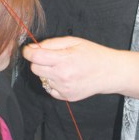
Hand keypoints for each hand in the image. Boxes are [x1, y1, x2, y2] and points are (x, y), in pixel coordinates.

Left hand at [23, 36, 138, 103]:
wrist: (110, 72)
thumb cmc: (93, 54)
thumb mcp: (73, 41)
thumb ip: (51, 43)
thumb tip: (33, 47)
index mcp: (64, 60)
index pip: (35, 57)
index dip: (28, 51)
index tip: (28, 49)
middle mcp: (62, 76)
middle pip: (35, 69)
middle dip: (38, 61)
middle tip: (50, 57)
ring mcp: (64, 89)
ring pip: (42, 79)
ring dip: (47, 72)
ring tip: (63, 67)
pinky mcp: (66, 97)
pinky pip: (49, 89)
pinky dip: (53, 82)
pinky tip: (66, 77)